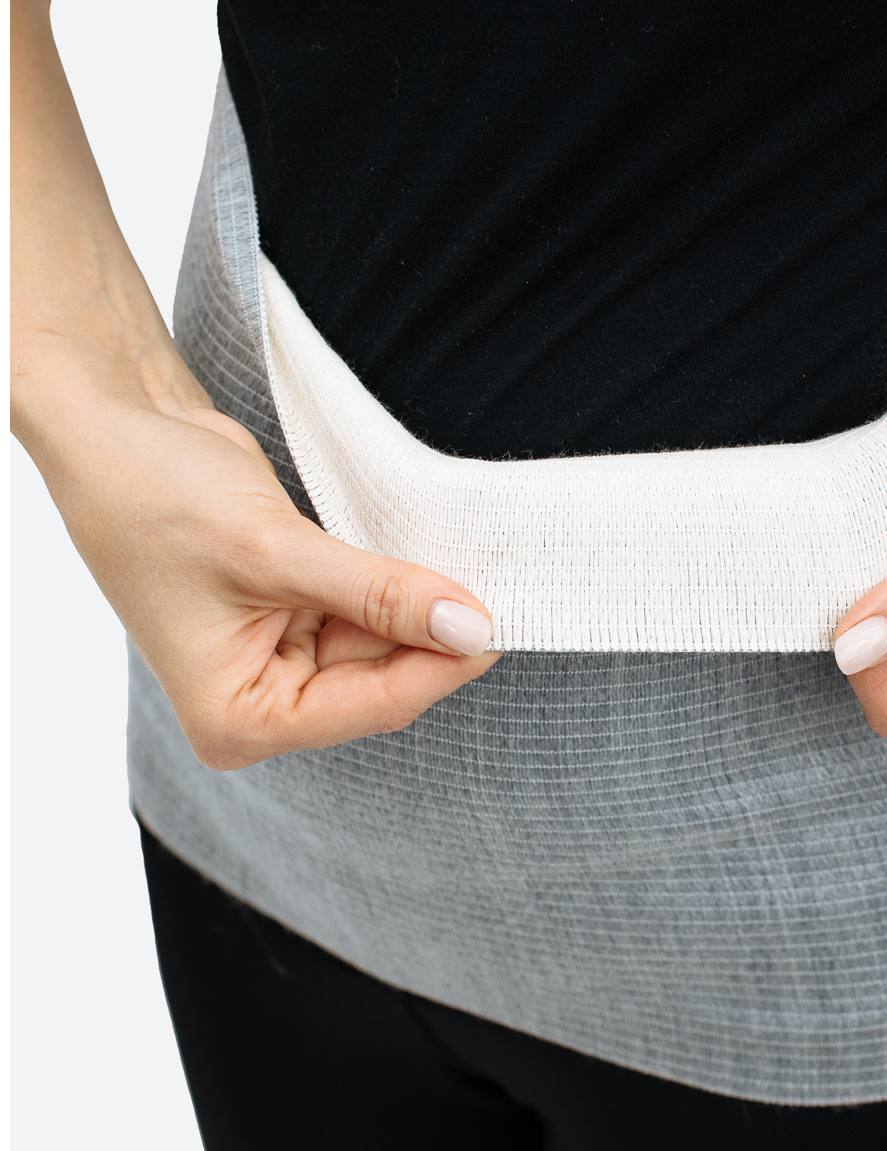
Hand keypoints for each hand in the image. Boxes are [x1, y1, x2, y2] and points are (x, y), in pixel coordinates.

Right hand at [40, 392, 500, 770]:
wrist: (121, 432)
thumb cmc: (158, 498)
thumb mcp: (276, 550)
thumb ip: (378, 592)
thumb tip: (468, 624)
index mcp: (239, 718)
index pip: (373, 706)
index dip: (442, 663)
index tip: (501, 620)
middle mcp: (261, 701)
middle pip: (386, 679)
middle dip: (436, 632)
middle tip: (502, 582)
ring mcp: (280, 658)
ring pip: (386, 643)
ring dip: (422, 604)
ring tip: (465, 556)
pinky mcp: (297, 613)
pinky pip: (369, 609)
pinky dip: (399, 582)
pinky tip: (429, 553)